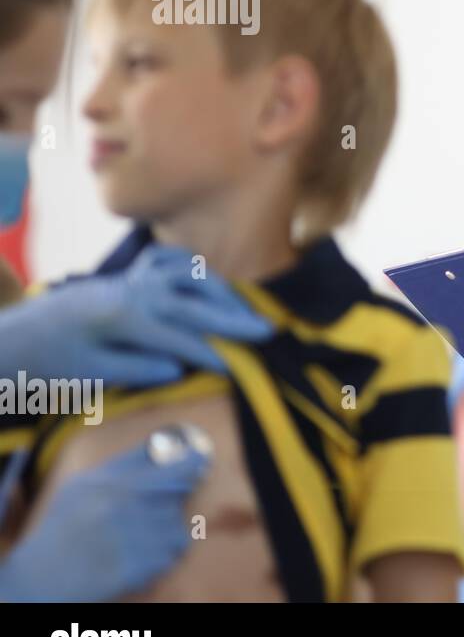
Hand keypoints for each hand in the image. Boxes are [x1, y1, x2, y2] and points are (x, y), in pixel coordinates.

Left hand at [0, 245, 271, 386]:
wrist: (19, 335)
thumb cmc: (51, 362)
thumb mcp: (88, 374)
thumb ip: (135, 369)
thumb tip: (177, 371)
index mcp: (122, 317)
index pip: (180, 336)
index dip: (212, 352)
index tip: (240, 366)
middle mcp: (132, 290)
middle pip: (194, 301)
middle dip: (232, 317)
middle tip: (266, 330)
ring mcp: (130, 278)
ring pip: (187, 275)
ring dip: (220, 291)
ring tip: (246, 310)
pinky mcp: (127, 276)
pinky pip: (168, 262)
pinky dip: (192, 269)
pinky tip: (209, 284)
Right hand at [0, 438, 209, 601]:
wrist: (41, 576)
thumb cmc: (62, 526)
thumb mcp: (85, 484)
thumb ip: (125, 463)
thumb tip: (160, 443)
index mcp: (116, 484)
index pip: (172, 466)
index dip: (192, 461)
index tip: (202, 457)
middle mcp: (128, 507)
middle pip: (179, 493)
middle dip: (174, 497)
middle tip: (156, 505)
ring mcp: (136, 537)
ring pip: (177, 526)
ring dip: (165, 530)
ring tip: (136, 536)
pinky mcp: (140, 566)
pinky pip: (172, 553)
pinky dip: (162, 555)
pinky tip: (138, 554)